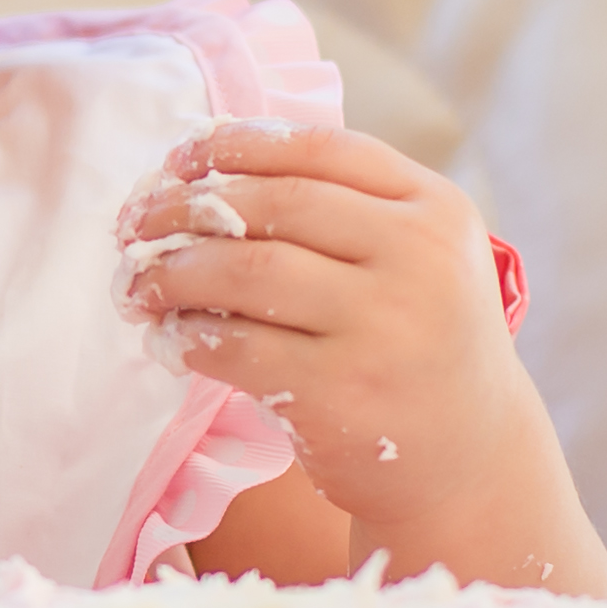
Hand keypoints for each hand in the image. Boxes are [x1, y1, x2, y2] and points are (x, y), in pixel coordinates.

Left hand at [118, 121, 606, 593]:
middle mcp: (420, 258)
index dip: (235, 146)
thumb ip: (339, 207)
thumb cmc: (416, 343)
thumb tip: (197, 172)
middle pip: (273, 203)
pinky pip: (236, 345)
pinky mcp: (341, 392)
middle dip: (186, 208)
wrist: (471, 462)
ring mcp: (384, 326)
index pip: (319, 147)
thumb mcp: (415, 258)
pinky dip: (187, 335)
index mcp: (435, 208)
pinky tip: (171, 335)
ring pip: (244, 270)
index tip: (179, 161)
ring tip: (140, 282)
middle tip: (135, 224)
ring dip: (172, 271)